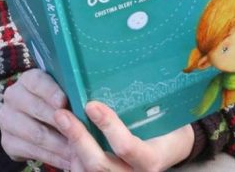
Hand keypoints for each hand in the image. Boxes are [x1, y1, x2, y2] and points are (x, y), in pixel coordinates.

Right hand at [0, 68, 73, 168]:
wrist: (34, 117)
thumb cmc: (57, 100)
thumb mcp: (62, 90)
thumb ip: (71, 92)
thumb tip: (92, 101)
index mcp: (28, 79)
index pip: (37, 82)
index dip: (50, 91)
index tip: (64, 101)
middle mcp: (13, 96)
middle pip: (36, 109)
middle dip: (59, 122)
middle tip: (79, 132)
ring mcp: (7, 119)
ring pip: (35, 133)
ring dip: (58, 144)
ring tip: (77, 150)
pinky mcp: (7, 142)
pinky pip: (31, 152)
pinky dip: (52, 157)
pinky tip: (67, 160)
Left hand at [54, 101, 194, 171]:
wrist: (172, 150)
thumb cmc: (167, 127)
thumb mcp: (161, 118)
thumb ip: (142, 108)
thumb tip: (118, 73)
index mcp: (151, 159)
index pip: (126, 147)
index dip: (108, 126)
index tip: (91, 105)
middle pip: (100, 165)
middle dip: (79, 138)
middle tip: (62, 114)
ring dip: (71, 148)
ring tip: (63, 123)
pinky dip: (72, 158)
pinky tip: (68, 138)